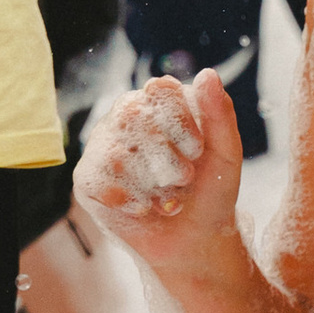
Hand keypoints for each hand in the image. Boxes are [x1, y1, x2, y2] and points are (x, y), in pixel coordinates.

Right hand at [73, 71, 243, 280]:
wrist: (196, 239)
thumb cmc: (211, 191)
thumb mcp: (226, 153)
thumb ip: (220, 113)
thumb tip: (207, 73)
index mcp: (160, 104)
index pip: (159, 90)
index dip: (179, 121)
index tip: (198, 150)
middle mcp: (126, 118)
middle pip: (133, 115)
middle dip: (166, 155)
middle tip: (185, 178)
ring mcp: (103, 146)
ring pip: (116, 152)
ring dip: (152, 182)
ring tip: (169, 198)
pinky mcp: (87, 178)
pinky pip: (98, 179)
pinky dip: (129, 198)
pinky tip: (145, 207)